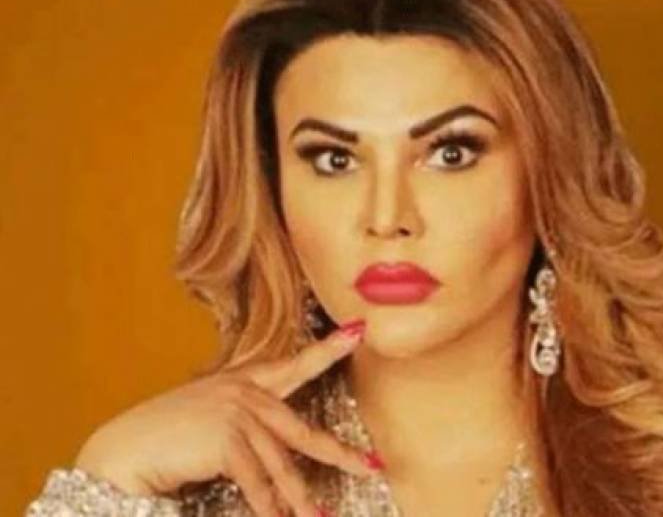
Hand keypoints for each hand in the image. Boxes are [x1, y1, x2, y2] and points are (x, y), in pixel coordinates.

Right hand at [74, 318, 375, 516]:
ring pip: (282, 465)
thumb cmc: (165, 436)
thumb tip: (283, 458)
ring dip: (301, 500)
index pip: (295, 364)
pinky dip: (269, 508)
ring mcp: (237, 413)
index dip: (328, 349)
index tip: (357, 331)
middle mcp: (245, 392)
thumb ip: (247, 424)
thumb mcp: (210, 417)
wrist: (124, 450)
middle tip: (371, 466)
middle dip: (340, 454)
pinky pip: (258, 483)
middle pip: (302, 430)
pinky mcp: (227, 438)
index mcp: (243, 381)